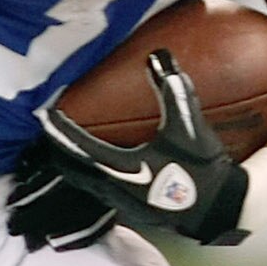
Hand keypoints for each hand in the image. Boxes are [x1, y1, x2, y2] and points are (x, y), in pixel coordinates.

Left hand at [9, 48, 248, 249]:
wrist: (221, 208)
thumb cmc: (204, 168)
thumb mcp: (189, 124)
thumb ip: (172, 88)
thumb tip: (158, 54)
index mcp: (122, 170)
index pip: (79, 148)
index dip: (60, 131)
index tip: (45, 115)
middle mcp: (114, 190)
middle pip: (71, 168)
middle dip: (57, 148)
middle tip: (46, 128)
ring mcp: (119, 204)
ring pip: (81, 182)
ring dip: (69, 163)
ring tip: (60, 144)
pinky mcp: (128, 210)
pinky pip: (95, 190)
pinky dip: (84, 173)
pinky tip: (88, 164)